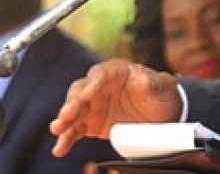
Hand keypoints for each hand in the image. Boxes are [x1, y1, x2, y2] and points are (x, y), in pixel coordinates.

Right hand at [50, 59, 182, 157]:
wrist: (161, 115)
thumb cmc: (160, 94)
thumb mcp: (162, 86)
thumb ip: (152, 82)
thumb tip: (142, 78)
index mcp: (116, 71)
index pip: (101, 74)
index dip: (94, 83)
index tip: (89, 93)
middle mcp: (99, 87)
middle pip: (80, 91)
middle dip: (73, 102)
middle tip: (67, 114)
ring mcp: (93, 106)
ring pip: (73, 111)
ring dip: (64, 120)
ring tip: (57, 129)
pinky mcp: (90, 124)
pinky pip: (75, 130)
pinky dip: (66, 139)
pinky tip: (60, 148)